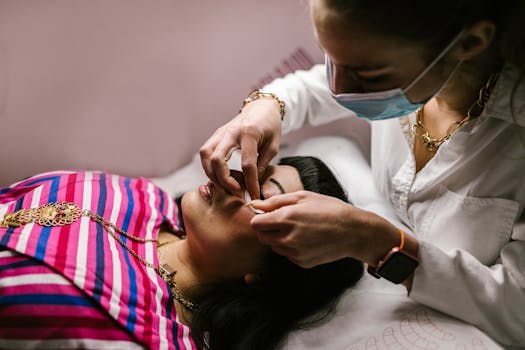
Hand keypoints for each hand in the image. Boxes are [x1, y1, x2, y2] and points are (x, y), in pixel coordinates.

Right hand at [199, 98, 281, 198]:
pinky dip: (208, 167)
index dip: (250, 183)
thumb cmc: (270, 126)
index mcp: (249, 133)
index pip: (247, 164)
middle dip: (224, 181)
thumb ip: (263, 165)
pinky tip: (217, 177)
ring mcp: (221, 132)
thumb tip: (254, 186)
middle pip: (218, 160)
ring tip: (224, 187)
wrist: (261, 107)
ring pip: (206, 156)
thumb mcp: (273, 146)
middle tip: (236, 192)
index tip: (254, 195)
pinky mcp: (216, 135)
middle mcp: (231, 131)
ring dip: (211, 175)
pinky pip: (205, 152)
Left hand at [249, 191, 402, 267]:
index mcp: (286, 218)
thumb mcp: (303, 197)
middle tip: (284, 221)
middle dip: (267, 229)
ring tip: (298, 229)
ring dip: (278, 238)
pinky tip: (306, 239)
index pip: (255, 223)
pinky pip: (286, 255)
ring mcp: (294, 253)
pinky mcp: (301, 262)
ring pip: (273, 246)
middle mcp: (287, 238)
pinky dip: (291, 247)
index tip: (269, 214)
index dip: (260, 218)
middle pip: (261, 237)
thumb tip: (256, 204)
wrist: (353, 231)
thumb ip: (276, 201)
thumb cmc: (329, 209)